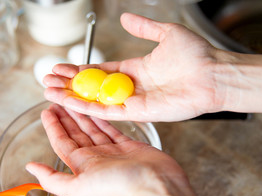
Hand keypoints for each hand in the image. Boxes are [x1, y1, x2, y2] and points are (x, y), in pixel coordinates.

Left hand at [25, 104, 228, 195]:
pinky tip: (97, 110)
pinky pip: (112, 128)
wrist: (154, 187)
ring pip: (93, 129)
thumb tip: (30, 167)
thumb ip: (52, 179)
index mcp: (82, 166)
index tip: (47, 110)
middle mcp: (95, 158)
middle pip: (76, 133)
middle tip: (59, 99)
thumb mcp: (78, 187)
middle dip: (66, 117)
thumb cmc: (118, 188)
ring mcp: (112, 151)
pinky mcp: (129, 146)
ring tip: (75, 99)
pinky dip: (104, 119)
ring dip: (83, 114)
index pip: (62, 142)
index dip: (53, 127)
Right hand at [43, 13, 222, 121]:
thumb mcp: (165, 34)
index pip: (101, 71)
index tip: (62, 67)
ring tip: (49, 91)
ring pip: (95, 101)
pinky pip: (108, 111)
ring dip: (72, 96)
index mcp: (135, 70)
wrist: (213, 74)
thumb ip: (144, 27)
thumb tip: (125, 17)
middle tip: (48, 79)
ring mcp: (133, 101)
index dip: (80, 70)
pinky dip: (86, 107)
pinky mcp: (138, 113)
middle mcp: (131, 87)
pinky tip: (68, 101)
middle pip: (93, 87)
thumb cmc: (195, 55)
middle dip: (70, 83)